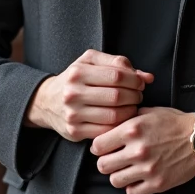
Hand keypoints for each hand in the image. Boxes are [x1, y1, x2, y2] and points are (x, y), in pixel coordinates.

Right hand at [25, 50, 152, 141]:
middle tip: (138, 96)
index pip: (117, 75)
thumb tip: (147, 77)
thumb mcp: (90, 62)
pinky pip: (106, 131)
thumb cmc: (76, 79)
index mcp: (78, 72)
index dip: (134, 79)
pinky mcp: (74, 131)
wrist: (46, 102)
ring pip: (114, 116)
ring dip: (130, 112)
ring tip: (132, 107)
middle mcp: (73, 93)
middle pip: (117, 96)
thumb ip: (118, 63)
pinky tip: (122, 119)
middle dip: (135, 96)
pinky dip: (119, 126)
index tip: (139, 83)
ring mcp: (73, 114)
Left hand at [90, 107, 194, 193]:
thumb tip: (112, 123)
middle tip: (112, 160)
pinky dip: (133, 187)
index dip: (98, 147)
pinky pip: (132, 192)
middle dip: (105, 162)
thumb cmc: (176, 124)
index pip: (97, 145)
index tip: (102, 148)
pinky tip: (137, 179)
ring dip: (118, 176)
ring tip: (125, 170)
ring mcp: (147, 168)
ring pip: (115, 181)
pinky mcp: (157, 183)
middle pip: (102, 166)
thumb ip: (129, 118)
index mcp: (132, 130)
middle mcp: (137, 150)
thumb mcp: (150, 111)